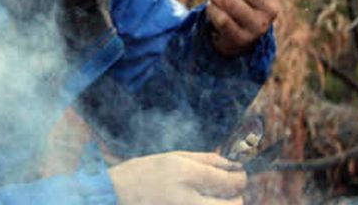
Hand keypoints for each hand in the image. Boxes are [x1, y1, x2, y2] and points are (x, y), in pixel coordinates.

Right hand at [108, 151, 245, 204]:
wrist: (118, 195)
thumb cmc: (144, 172)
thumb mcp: (174, 157)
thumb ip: (206, 159)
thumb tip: (231, 163)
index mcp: (188, 176)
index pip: (229, 181)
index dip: (240, 177)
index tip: (239, 174)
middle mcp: (190, 199)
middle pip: (233, 204)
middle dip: (236, 196)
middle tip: (230, 189)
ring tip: (214, 197)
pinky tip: (201, 201)